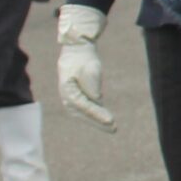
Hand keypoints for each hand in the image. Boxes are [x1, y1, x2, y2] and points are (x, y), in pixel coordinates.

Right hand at [54, 4, 113, 131]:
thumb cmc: (83, 60)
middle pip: (84, 115)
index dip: (97, 115)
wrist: (77, 52)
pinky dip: (97, 116)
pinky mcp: (78, 100)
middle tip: (113, 128)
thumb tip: (97, 99)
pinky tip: (107, 122)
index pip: (84, 106)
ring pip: (86, 115)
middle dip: (99, 122)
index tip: (110, 120)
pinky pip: (88, 111)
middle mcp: (67, 99)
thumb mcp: (90, 69)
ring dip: (99, 122)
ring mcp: (71, 101)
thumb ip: (92, 85)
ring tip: (113, 128)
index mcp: (68, 91)